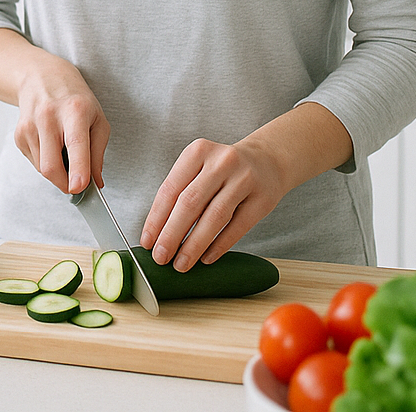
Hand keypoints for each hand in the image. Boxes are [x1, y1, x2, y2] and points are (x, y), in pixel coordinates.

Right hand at [13, 52, 110, 195]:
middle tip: (77, 184)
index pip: (75, 144)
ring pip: (42, 168)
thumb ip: (98, 153)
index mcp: (74, 111)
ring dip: (57, 171)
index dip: (77, 169)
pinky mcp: (18, 134)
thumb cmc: (75, 99)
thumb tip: (95, 182)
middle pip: (51, 165)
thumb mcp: (98, 119)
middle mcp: (49, 117)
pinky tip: (51, 145)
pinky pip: (34, 162)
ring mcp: (30, 126)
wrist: (41, 77)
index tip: (79, 188)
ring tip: (64, 150)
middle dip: (65, 184)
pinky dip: (45, 162)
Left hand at [139, 137, 285, 270]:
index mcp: (198, 152)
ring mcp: (244, 179)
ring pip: (214, 217)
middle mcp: (221, 162)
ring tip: (182, 263)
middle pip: (190, 203)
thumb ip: (180, 193)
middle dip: (172, 234)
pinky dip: (219, 245)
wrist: (268, 159)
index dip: (156, 218)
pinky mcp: (262, 199)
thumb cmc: (224, 169)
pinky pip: (237, 227)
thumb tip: (158, 232)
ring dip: (194, 245)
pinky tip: (206, 258)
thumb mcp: (199, 167)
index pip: (171, 189)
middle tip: (161, 256)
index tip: (147, 241)